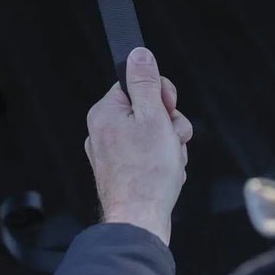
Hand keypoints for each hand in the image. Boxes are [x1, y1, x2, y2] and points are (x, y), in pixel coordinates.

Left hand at [84, 47, 192, 245]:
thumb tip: (138, 53)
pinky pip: (150, 155)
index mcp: (106, 112)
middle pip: (148, 109)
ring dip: (170, 144)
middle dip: (169, 124)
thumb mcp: (153, 116)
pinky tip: (166, 174)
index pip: (138, 84)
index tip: (168, 109)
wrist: (140, 221)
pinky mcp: (122, 171)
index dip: (161, 96)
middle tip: (171, 139)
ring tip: (170, 161)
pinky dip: (164, 161)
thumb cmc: (147, 173)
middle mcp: (103, 130)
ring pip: (153, 133)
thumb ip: (147, 83)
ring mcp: (112, 153)